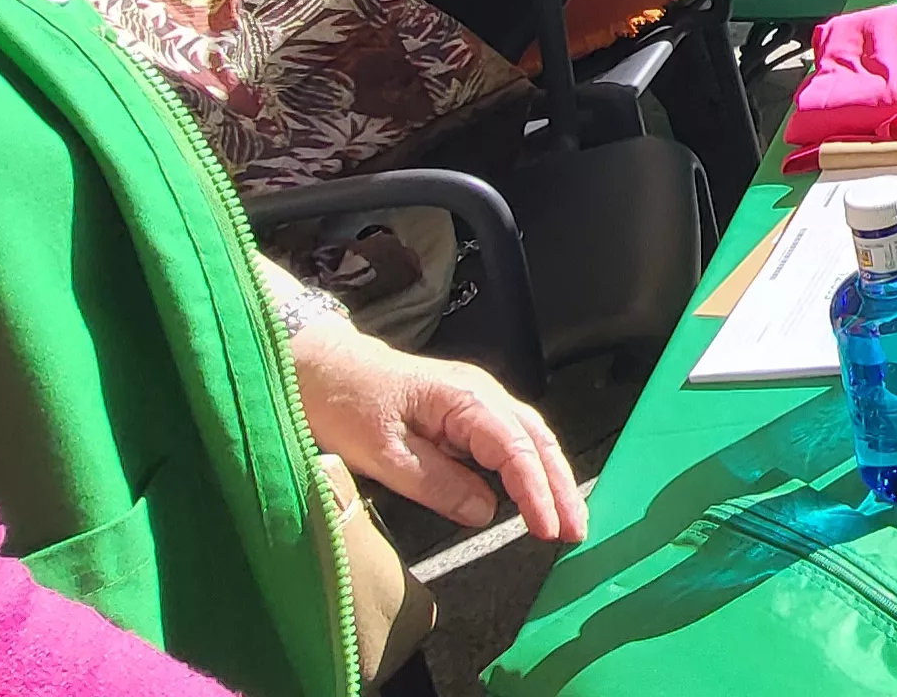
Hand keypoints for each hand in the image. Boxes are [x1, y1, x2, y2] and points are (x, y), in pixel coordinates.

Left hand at [290, 322, 587, 541]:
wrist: (319, 365)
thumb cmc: (344, 402)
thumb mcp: (382, 451)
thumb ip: (436, 482)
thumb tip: (485, 512)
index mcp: (464, 399)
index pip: (515, 449)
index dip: (535, 492)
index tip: (549, 530)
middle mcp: (481, 394)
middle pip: (536, 441)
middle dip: (561, 487)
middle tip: (577, 531)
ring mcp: (476, 400)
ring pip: (529, 439)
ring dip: (552, 479)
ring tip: (568, 519)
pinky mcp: (465, 412)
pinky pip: (510, 440)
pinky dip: (531, 468)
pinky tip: (537, 493)